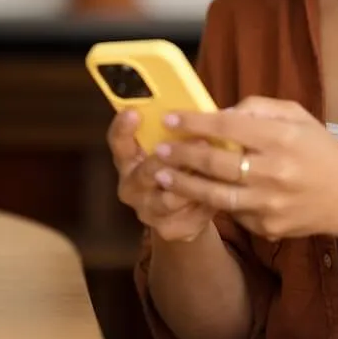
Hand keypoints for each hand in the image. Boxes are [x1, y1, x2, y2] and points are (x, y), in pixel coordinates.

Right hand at [108, 109, 216, 242]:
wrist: (184, 213)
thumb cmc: (180, 167)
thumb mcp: (173, 146)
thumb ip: (178, 131)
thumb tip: (203, 109)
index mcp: (128, 159)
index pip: (118, 142)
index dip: (123, 128)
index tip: (134, 112)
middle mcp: (131, 185)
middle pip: (146, 172)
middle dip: (173, 158)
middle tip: (198, 140)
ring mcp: (147, 210)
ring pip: (169, 199)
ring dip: (192, 183)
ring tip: (213, 168)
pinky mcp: (167, 229)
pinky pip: (189, 215)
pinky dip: (205, 202)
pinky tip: (219, 191)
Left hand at [153, 96, 337, 241]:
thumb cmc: (321, 152)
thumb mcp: (298, 117)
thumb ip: (259, 108)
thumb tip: (221, 111)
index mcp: (282, 138)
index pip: (227, 125)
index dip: (194, 122)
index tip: (170, 118)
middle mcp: (275, 171)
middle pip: (215, 162)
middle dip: (182, 154)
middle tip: (160, 149)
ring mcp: (270, 204)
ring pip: (215, 195)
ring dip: (184, 186)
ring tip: (163, 177)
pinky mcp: (269, 228)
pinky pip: (234, 214)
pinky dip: (213, 204)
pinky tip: (195, 196)